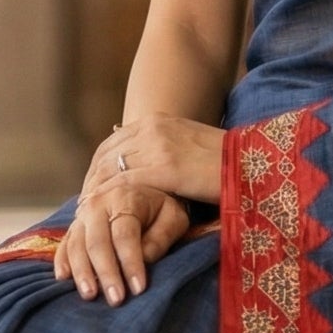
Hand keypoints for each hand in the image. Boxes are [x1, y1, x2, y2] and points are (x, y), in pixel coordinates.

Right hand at [54, 179, 190, 305]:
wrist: (139, 189)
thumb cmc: (160, 209)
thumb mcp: (173, 217)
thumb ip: (161, 237)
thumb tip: (144, 260)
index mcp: (125, 198)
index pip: (125, 234)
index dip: (131, 262)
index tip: (138, 288)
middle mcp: (98, 204)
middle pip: (97, 242)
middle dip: (106, 273)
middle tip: (116, 299)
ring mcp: (82, 216)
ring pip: (77, 245)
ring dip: (82, 273)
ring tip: (90, 296)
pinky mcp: (73, 227)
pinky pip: (64, 246)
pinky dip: (62, 263)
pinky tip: (64, 280)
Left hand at [80, 113, 223, 208]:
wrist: (249, 164)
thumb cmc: (223, 160)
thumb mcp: (187, 143)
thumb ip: (162, 146)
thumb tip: (136, 156)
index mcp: (157, 121)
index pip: (112, 142)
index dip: (98, 165)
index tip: (91, 185)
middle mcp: (152, 128)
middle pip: (106, 153)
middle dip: (91, 178)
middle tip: (83, 202)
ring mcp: (157, 146)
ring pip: (111, 167)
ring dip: (95, 189)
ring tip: (87, 211)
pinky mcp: (165, 167)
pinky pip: (125, 181)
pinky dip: (108, 195)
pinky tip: (100, 209)